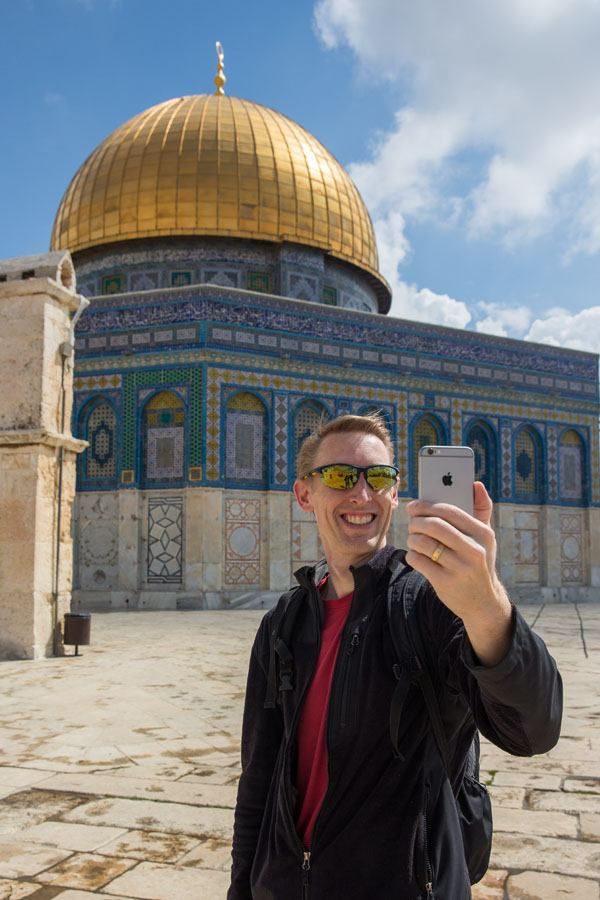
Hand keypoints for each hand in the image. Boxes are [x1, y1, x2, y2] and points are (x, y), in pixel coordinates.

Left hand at [406, 482, 511, 665]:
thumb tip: (476, 483)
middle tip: (412, 523)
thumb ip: (481, 509)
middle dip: (417, 521)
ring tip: (414, 539)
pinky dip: (412, 555)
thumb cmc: (480, 561)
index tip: (415, 506)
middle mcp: (474, 550)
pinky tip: (416, 555)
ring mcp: (459, 568)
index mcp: (483, 534)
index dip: (427, 505)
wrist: (483, 602)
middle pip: (434, 526)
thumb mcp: (486, 538)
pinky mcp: (444, 582)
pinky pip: (418, 560)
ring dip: (413, 538)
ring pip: (423, 543)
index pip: (450, 511)